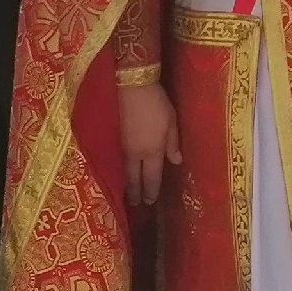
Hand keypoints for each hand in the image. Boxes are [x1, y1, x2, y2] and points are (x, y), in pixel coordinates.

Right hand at [120, 82, 182, 205]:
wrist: (131, 86)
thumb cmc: (156, 102)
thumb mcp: (172, 121)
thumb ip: (173, 143)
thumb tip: (176, 161)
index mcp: (153, 150)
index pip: (151, 178)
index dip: (151, 191)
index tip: (149, 201)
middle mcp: (136, 153)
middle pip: (134, 178)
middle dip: (136, 192)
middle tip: (136, 204)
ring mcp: (123, 146)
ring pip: (124, 170)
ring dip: (127, 183)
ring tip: (128, 193)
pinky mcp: (115, 138)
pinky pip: (119, 160)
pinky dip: (121, 169)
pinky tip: (121, 172)